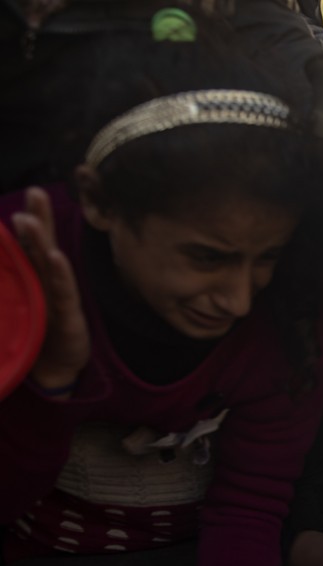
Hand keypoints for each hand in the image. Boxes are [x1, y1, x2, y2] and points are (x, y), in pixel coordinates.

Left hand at [11, 187, 89, 392]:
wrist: (52, 367)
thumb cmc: (35, 331)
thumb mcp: (17, 300)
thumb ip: (11, 272)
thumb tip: (0, 251)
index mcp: (35, 274)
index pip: (31, 241)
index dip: (30, 218)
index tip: (29, 193)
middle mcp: (49, 280)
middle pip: (44, 243)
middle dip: (40, 217)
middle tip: (36, 192)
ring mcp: (60, 295)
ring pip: (50, 263)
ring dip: (42, 239)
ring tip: (30, 218)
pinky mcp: (67, 314)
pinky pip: (62, 291)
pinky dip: (60, 273)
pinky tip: (57, 256)